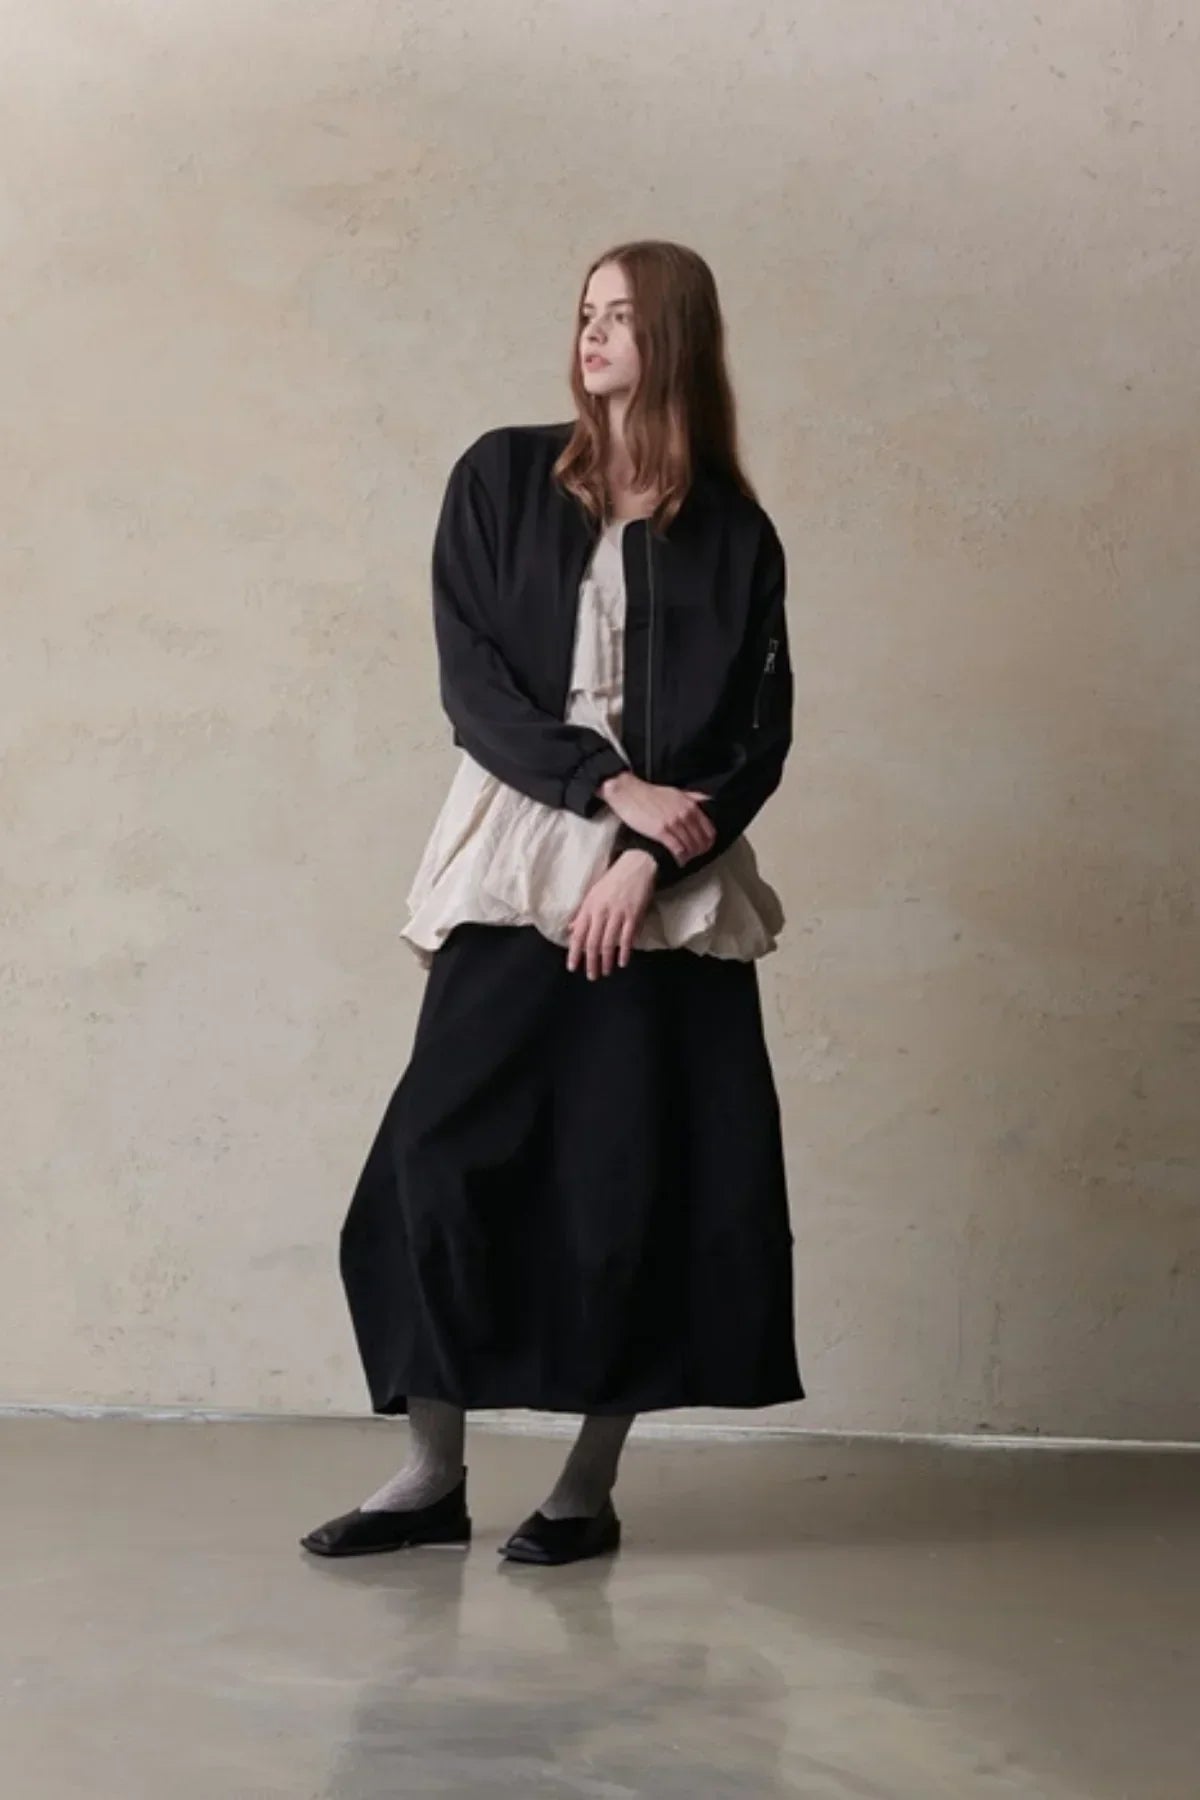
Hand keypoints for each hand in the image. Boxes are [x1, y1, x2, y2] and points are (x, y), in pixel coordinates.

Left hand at [566, 849, 656, 978]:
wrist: (636, 866)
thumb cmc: (613, 881)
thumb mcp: (592, 895)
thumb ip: (582, 914)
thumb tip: (570, 930)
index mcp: (589, 907)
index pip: (578, 934)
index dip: (574, 953)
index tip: (572, 967)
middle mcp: (601, 912)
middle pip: (592, 942)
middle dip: (591, 962)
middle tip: (591, 976)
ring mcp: (618, 914)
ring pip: (609, 942)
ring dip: (606, 960)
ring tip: (606, 971)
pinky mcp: (633, 915)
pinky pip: (627, 938)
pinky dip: (624, 952)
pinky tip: (622, 962)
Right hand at [598, 771, 715, 867]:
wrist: (628, 793)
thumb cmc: (651, 793)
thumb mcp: (677, 792)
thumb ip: (693, 798)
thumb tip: (707, 802)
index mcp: (691, 805)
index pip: (709, 830)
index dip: (708, 843)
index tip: (703, 848)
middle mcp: (685, 814)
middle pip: (701, 841)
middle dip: (699, 852)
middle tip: (694, 857)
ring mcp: (673, 823)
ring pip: (691, 847)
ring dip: (689, 856)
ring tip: (685, 859)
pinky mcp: (661, 831)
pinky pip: (678, 850)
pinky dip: (680, 858)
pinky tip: (678, 861)